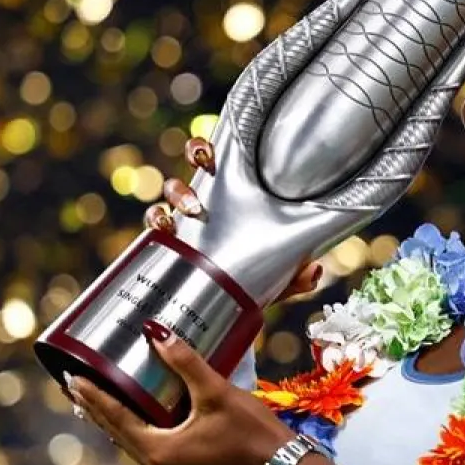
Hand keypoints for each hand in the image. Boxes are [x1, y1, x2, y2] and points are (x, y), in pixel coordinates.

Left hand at [68, 323, 291, 464]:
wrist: (281, 464)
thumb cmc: (250, 430)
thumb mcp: (215, 391)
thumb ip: (184, 362)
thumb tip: (156, 333)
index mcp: (160, 451)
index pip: (117, 418)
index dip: (94, 397)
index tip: (74, 378)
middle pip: (118, 432)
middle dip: (97, 408)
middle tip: (75, 384)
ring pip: (132, 442)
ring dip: (114, 419)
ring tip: (96, 398)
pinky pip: (148, 448)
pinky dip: (135, 429)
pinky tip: (133, 415)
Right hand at [145, 136, 323, 301]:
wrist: (228, 314)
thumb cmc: (255, 282)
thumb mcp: (277, 280)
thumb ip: (295, 277)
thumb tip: (313, 272)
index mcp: (229, 200)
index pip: (216, 166)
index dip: (205, 150)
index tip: (208, 152)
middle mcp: (202, 207)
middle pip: (186, 177)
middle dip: (188, 169)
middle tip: (200, 187)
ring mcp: (181, 225)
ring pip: (165, 198)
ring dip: (173, 199)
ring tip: (188, 213)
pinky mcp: (165, 246)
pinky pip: (151, 229)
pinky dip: (154, 226)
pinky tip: (162, 232)